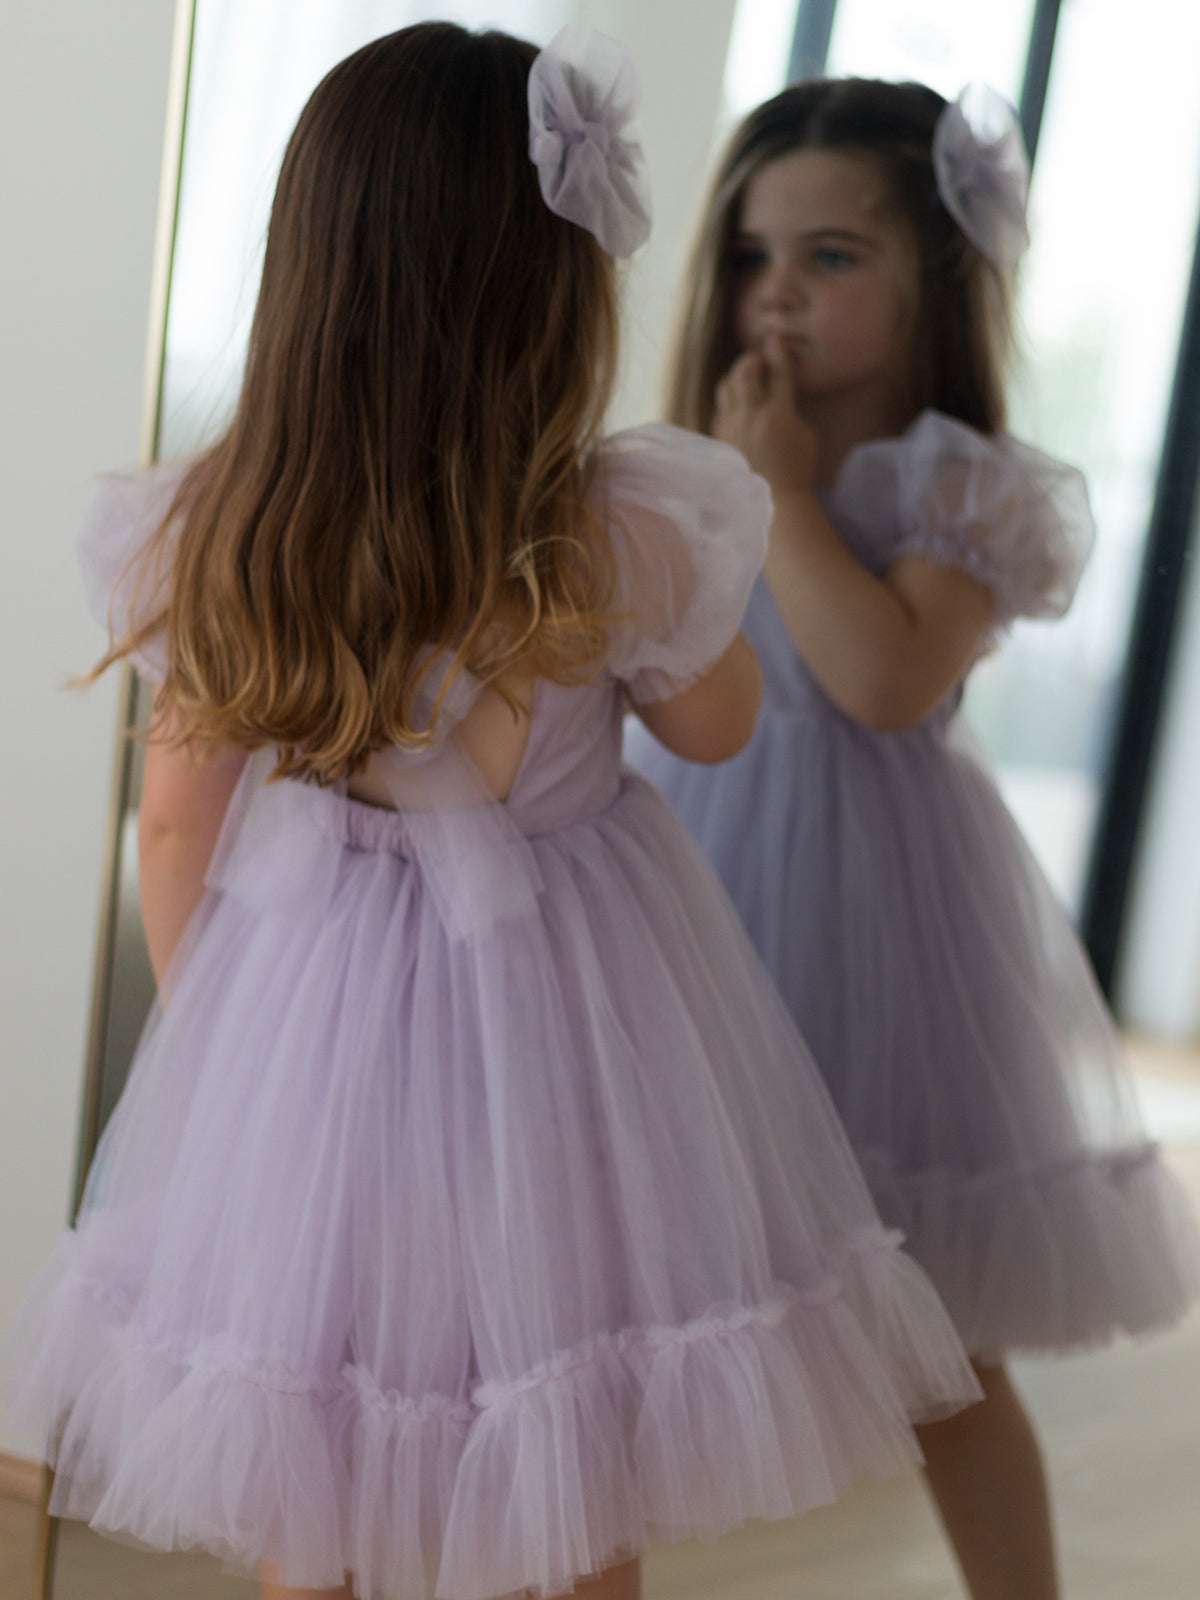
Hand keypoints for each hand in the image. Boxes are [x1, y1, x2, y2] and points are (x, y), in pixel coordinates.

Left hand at [713, 338, 818, 494]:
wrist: (774, 503)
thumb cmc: (798, 470)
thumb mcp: (807, 436)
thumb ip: (792, 411)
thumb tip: (779, 396)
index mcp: (778, 415)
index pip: (778, 374)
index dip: (778, 354)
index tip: (776, 341)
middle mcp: (750, 417)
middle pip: (745, 373)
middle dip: (753, 359)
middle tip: (759, 358)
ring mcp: (731, 428)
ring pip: (726, 387)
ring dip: (736, 376)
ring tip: (746, 377)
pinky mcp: (720, 439)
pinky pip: (720, 408)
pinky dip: (729, 399)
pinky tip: (737, 403)